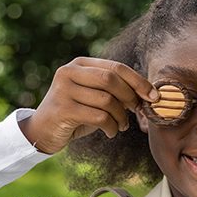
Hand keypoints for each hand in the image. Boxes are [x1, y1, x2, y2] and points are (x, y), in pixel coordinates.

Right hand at [19, 57, 158, 153]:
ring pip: (106, 100)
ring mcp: (63, 89)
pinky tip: (110, 132)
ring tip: (122, 125)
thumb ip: (115, 90)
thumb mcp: (95, 96)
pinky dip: (111, 127)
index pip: (116, 67)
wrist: (43, 131)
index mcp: (80, 64)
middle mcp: (69, 72)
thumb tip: (148, 93)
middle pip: (111, 79)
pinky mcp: (62, 109)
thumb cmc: (77, 112)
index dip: (138, 81)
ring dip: (121, 116)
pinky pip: (98, 117)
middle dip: (130, 97)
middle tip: (137, 111)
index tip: (154, 96)